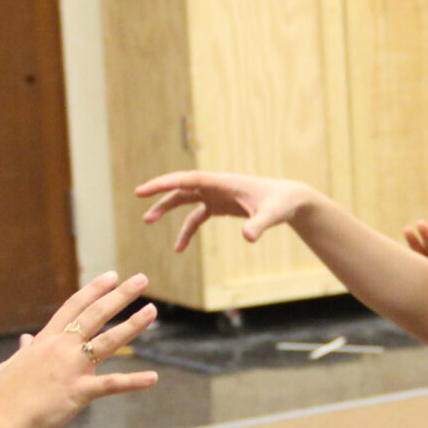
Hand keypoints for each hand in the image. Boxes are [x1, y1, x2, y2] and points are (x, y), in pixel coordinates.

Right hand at [0, 273, 159, 427]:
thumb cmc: (2, 396)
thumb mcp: (12, 365)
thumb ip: (25, 351)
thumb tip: (26, 340)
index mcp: (45, 340)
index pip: (74, 306)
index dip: (94, 289)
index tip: (112, 276)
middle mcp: (61, 348)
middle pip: (95, 314)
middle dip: (120, 295)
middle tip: (141, 280)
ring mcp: (71, 368)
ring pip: (108, 341)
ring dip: (133, 325)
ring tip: (152, 311)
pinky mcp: (78, 392)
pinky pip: (111, 385)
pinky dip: (134, 382)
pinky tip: (153, 378)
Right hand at [134, 170, 323, 253]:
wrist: (289, 200)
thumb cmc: (281, 203)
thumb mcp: (271, 215)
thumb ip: (258, 225)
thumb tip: (247, 238)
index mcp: (223, 182)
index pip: (190, 179)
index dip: (168, 182)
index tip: (148, 188)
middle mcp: (216, 186)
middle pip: (181, 186)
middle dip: (160, 191)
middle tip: (138, 195)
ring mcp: (216, 195)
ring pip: (185, 199)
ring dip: (166, 208)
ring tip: (147, 220)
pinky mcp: (219, 206)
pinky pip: (196, 217)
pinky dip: (186, 231)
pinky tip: (178, 248)